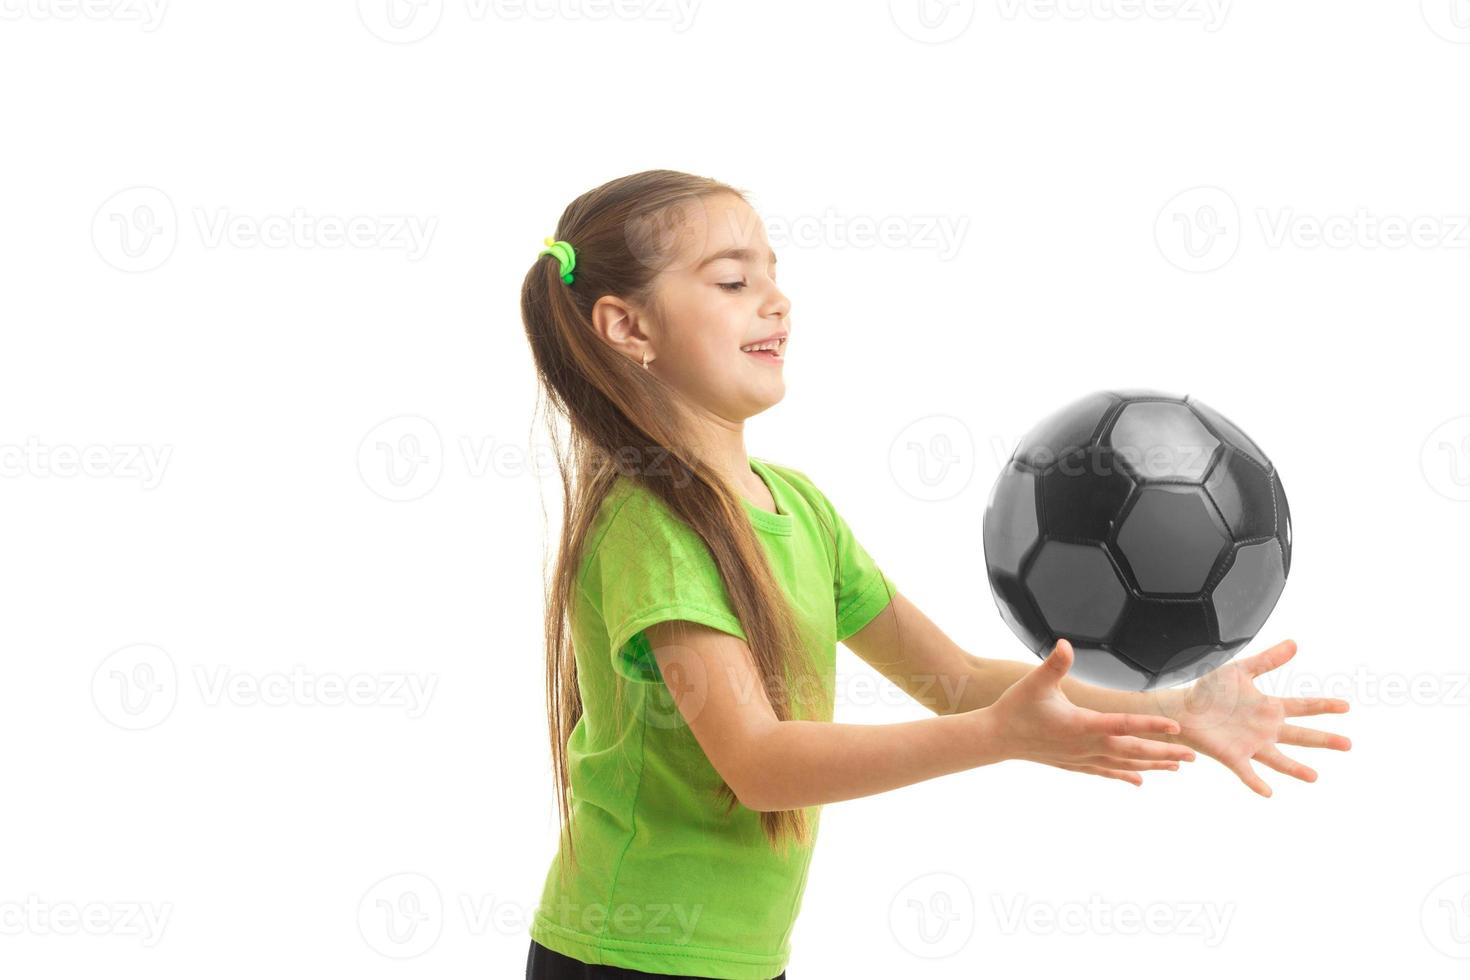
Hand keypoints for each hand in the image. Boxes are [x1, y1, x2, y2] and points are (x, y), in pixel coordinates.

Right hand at [985, 638, 1196, 785]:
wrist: (996, 738)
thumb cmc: (1016, 707)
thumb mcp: (1035, 682)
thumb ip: (1054, 664)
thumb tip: (1066, 645)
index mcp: (1081, 725)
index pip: (1123, 725)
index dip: (1150, 726)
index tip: (1176, 728)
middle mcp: (1086, 746)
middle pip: (1132, 751)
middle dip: (1164, 754)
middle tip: (1193, 756)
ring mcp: (1081, 758)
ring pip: (1124, 765)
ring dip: (1151, 765)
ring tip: (1177, 768)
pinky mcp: (1074, 764)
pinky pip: (1106, 772)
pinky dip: (1125, 775)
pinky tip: (1139, 781)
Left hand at [1151, 638, 1351, 797]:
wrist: (1183, 708)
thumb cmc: (1210, 691)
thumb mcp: (1240, 671)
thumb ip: (1267, 660)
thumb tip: (1294, 643)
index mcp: (1270, 708)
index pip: (1303, 707)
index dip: (1324, 706)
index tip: (1346, 706)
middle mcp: (1266, 730)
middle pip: (1301, 735)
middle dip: (1324, 739)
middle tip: (1348, 744)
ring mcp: (1252, 745)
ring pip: (1279, 760)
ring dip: (1295, 768)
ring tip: (1314, 777)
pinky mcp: (1233, 757)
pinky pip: (1247, 772)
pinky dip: (1256, 782)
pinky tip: (1268, 792)